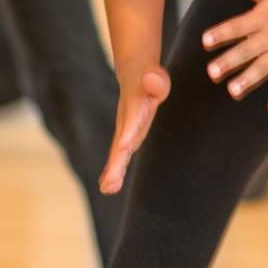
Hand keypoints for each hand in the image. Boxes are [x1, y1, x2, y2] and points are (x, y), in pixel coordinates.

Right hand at [99, 64, 169, 193]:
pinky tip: (108, 188)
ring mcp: (125, 130)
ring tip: (107, 189)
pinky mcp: (126, 138)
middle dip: (116, 162)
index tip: (123, 146)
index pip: (132, 118)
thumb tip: (151, 78)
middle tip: (110, 182)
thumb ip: (157, 81)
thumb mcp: (159, 79)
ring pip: (118, 152)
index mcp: (136, 105)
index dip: (129, 131)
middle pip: (120, 142)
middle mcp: (126, 120)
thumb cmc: (152, 80)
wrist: (135, 78)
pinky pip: (120, 155)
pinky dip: (114, 170)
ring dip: (113, 170)